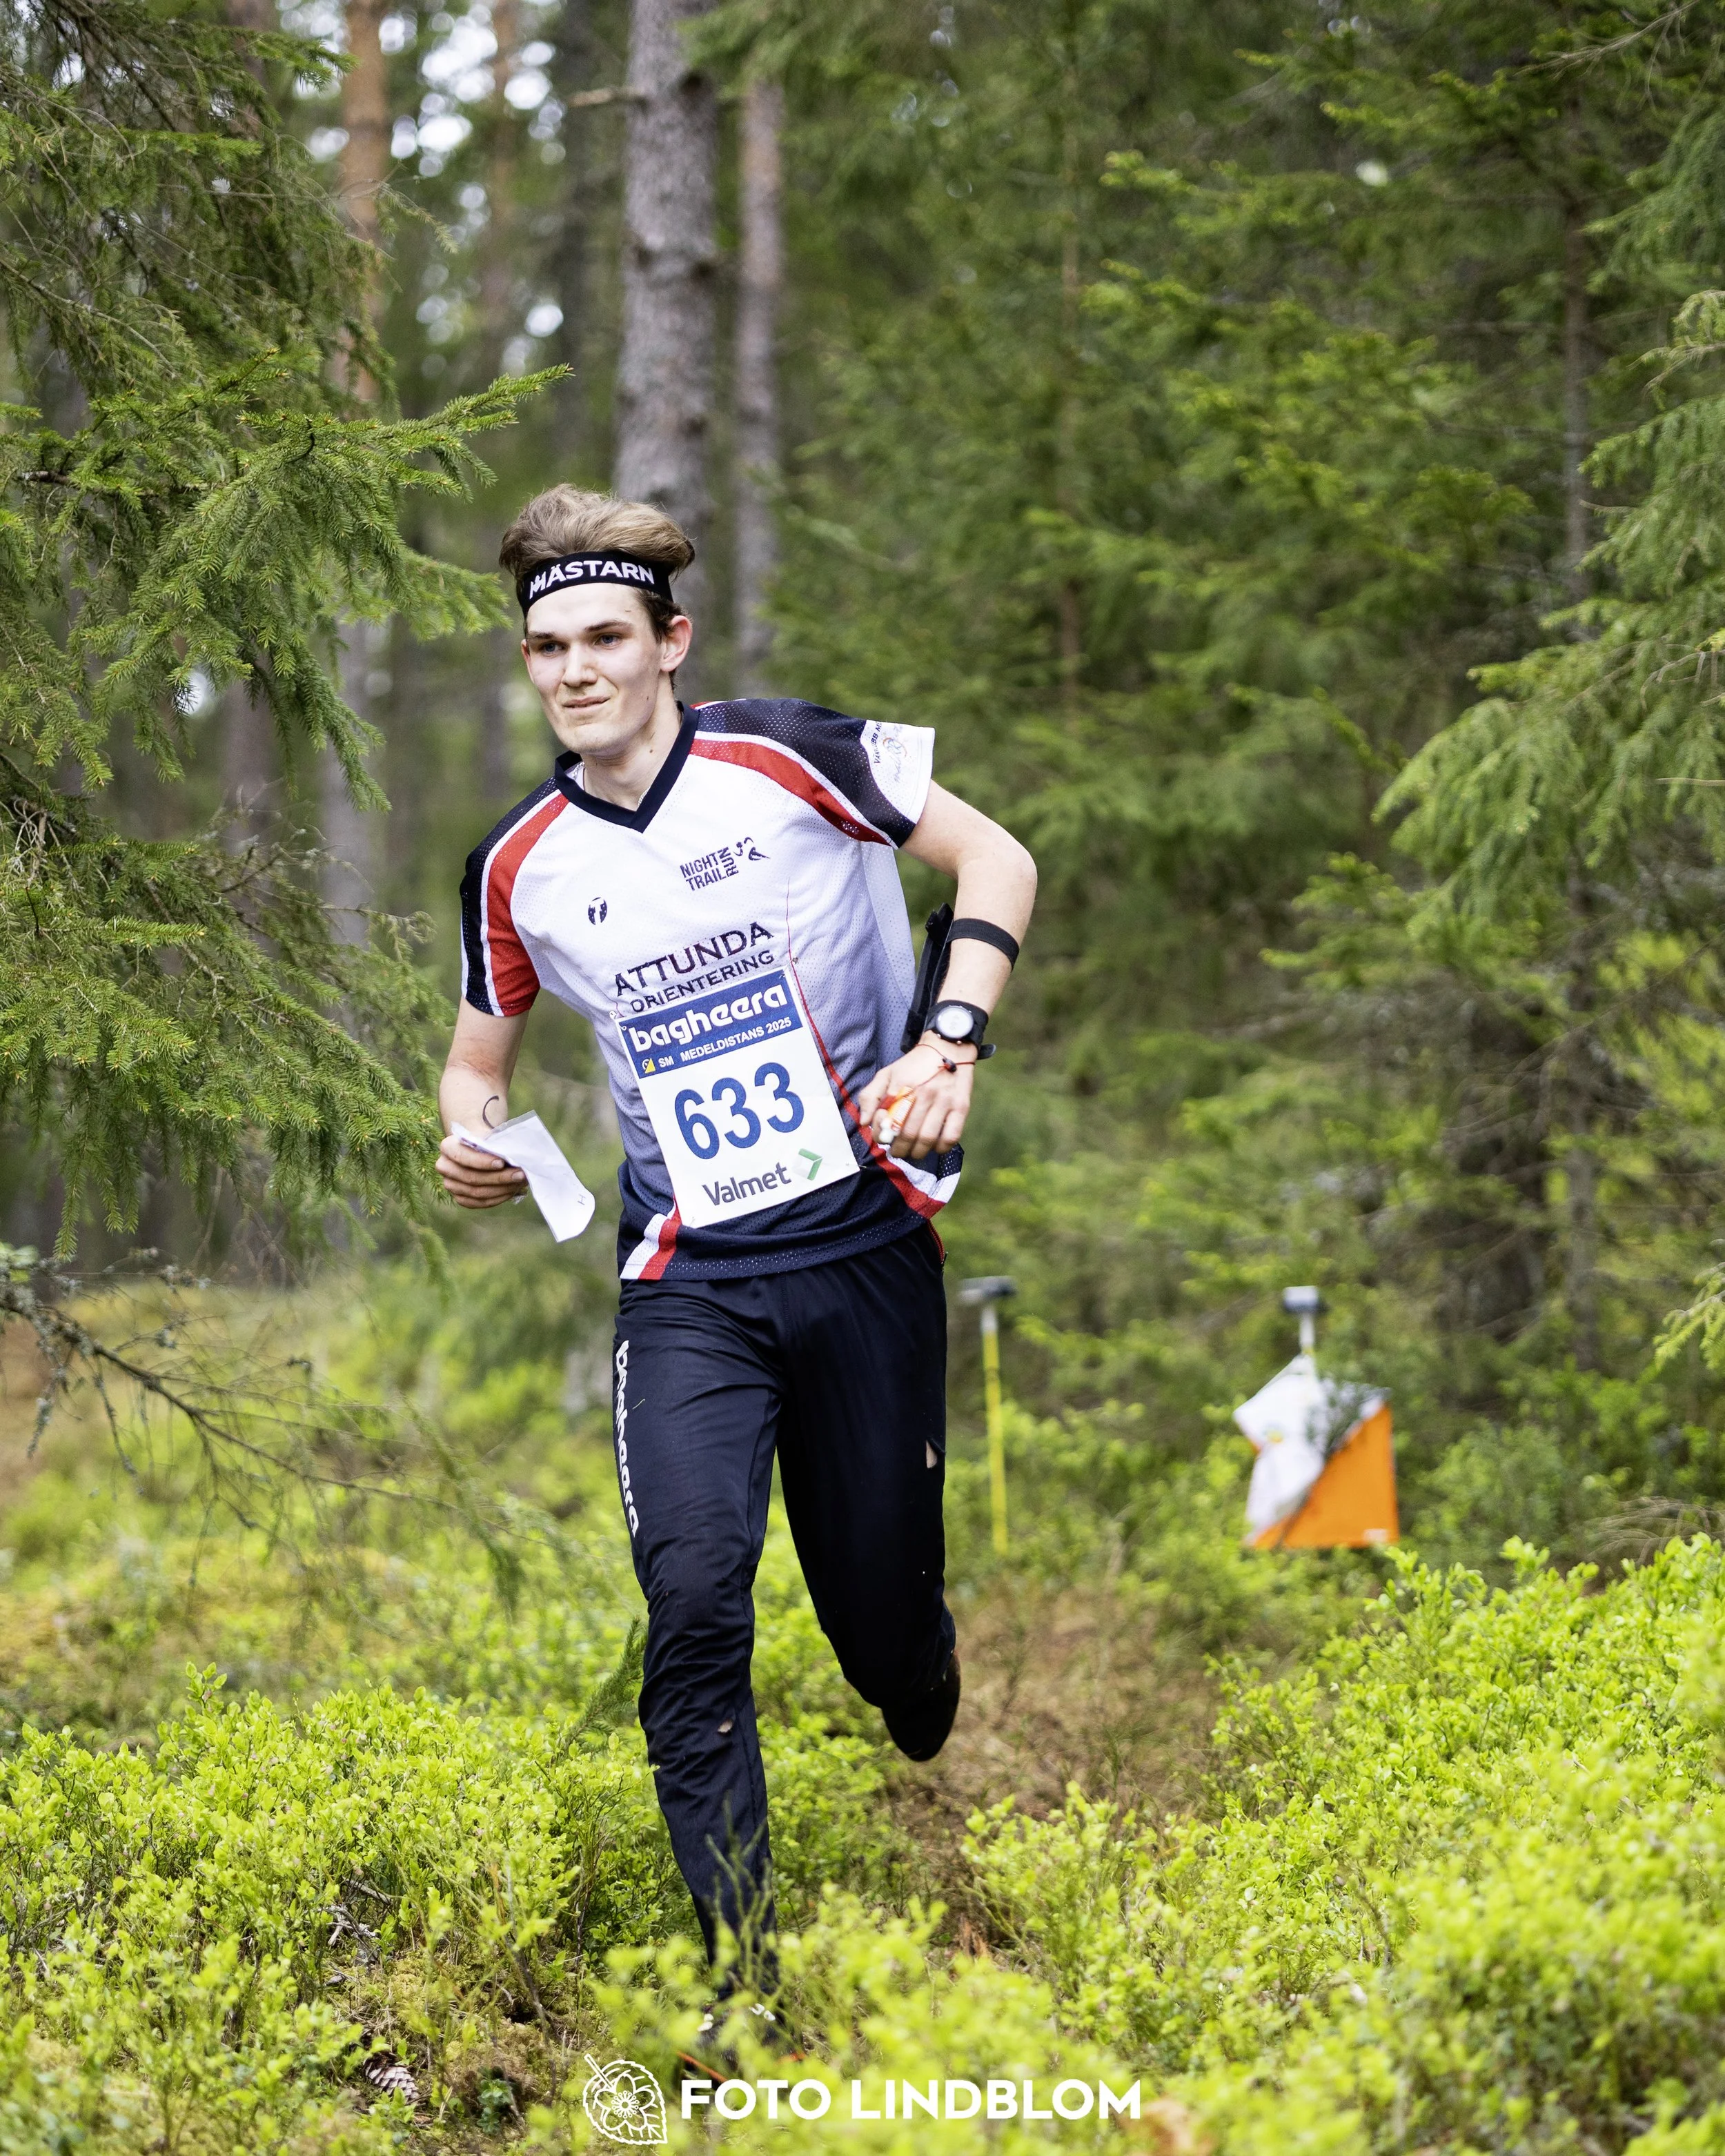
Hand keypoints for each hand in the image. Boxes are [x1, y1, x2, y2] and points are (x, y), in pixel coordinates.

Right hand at [436, 1131, 527, 1208]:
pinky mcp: (459, 1198)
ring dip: (502, 1189)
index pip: (462, 1156)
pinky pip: (479, 1203)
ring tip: (520, 1182)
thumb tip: (514, 1158)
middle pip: (471, 1178)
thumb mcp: (487, 1137)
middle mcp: (444, 1166)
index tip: (502, 1162)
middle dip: (499, 1178)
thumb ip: (495, 1145)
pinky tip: (511, 1191)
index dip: (482, 1162)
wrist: (477, 1148)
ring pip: (477, 1193)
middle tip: (520, 1175)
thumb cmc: (485, 1140)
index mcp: (447, 1147)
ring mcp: (450, 1184)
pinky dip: (498, 1198)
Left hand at [857, 1037, 976, 1159]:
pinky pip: (951, 1136)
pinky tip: (935, 1145)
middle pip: (907, 1135)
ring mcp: (944, 1101)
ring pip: (928, 1139)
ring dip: (918, 1152)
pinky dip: (941, 1147)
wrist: (948, 1048)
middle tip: (898, 1151)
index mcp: (901, 1086)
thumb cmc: (914, 1065)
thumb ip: (870, 1096)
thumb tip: (864, 1123)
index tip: (884, 1137)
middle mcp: (923, 1094)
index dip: (883, 1135)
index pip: (886, 1122)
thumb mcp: (887, 1073)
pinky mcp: (961, 1107)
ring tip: (914, 1152)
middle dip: (900, 1150)